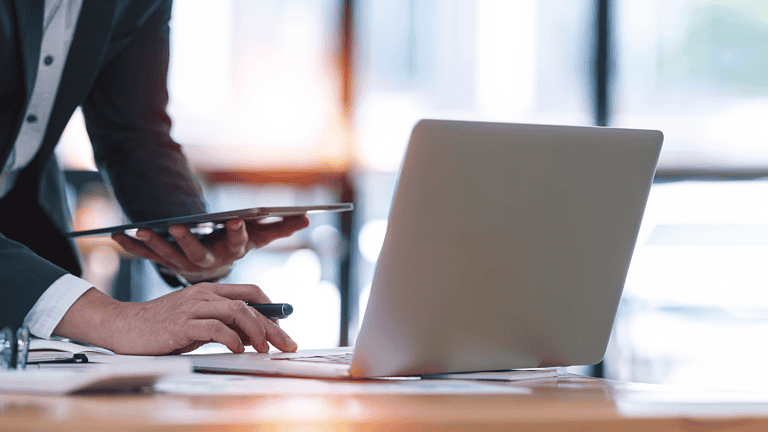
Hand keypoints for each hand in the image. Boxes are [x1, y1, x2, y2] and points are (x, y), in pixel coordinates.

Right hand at [53, 284, 297, 354]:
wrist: (123, 326)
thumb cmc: (161, 326)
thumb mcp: (196, 321)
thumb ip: (221, 324)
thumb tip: (251, 336)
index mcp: (210, 290)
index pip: (251, 292)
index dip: (272, 308)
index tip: (284, 329)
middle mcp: (204, 294)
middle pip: (249, 304)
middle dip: (273, 325)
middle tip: (287, 344)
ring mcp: (193, 306)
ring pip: (236, 311)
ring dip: (256, 331)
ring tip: (264, 349)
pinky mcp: (181, 323)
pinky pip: (214, 327)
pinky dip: (231, 338)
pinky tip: (238, 349)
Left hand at [112, 215, 308, 283]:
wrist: (211, 280)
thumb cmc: (235, 248)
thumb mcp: (259, 236)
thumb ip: (280, 227)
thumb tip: (306, 217)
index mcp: (229, 254)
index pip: (236, 243)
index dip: (238, 233)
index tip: (237, 219)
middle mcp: (206, 262)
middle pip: (196, 253)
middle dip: (186, 239)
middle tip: (177, 226)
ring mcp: (182, 262)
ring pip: (167, 255)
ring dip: (154, 243)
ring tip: (141, 228)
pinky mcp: (165, 260)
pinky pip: (147, 256)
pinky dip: (131, 247)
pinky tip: (115, 235)